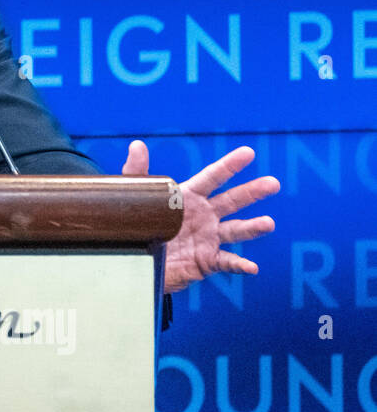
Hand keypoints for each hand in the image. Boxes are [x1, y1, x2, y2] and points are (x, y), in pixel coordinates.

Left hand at [121, 140, 279, 294]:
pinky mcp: (207, 260)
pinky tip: (251, 266)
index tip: (248, 153)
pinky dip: (240, 265)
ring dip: (253, 228)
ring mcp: (208, 238)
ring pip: (235, 230)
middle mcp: (204, 215)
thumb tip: (137, 145)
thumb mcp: (138, 198)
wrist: (138, 260)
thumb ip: (137, 172)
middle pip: (232, 201)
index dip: (229, 165)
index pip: (212, 178)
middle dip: (252, 192)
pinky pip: (227, 262)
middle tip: (273, 183)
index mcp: (189, 197)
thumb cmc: (141, 225)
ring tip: (268, 223)